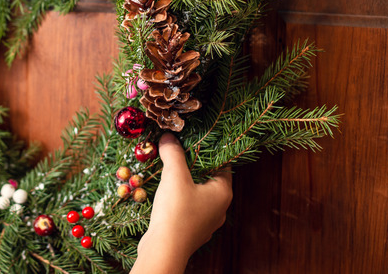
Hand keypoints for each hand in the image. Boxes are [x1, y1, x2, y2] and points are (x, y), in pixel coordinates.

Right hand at [131, 133, 231, 273]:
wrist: (164, 250)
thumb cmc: (176, 212)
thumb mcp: (175, 176)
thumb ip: (174, 153)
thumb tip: (169, 136)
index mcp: (223, 192)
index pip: (223, 164)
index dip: (210, 149)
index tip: (195, 139)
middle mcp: (219, 208)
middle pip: (210, 178)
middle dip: (194, 165)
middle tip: (179, 152)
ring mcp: (207, 222)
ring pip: (198, 194)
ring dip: (185, 183)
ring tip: (170, 171)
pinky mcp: (192, 231)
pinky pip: (189, 208)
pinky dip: (179, 199)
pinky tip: (166, 194)